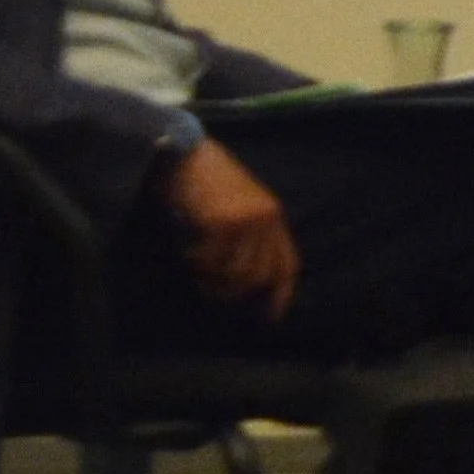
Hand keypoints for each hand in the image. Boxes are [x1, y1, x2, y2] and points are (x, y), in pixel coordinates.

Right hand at [165, 140, 297, 319]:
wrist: (185, 154)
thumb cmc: (207, 183)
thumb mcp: (239, 207)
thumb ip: (248, 237)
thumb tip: (244, 282)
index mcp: (273, 216)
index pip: (287, 265)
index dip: (281, 295)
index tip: (269, 320)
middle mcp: (267, 219)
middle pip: (257, 277)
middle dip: (233, 292)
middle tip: (210, 291)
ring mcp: (246, 220)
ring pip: (234, 274)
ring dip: (211, 278)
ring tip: (196, 267)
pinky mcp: (223, 222)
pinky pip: (209, 261)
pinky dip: (194, 260)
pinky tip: (187, 247)